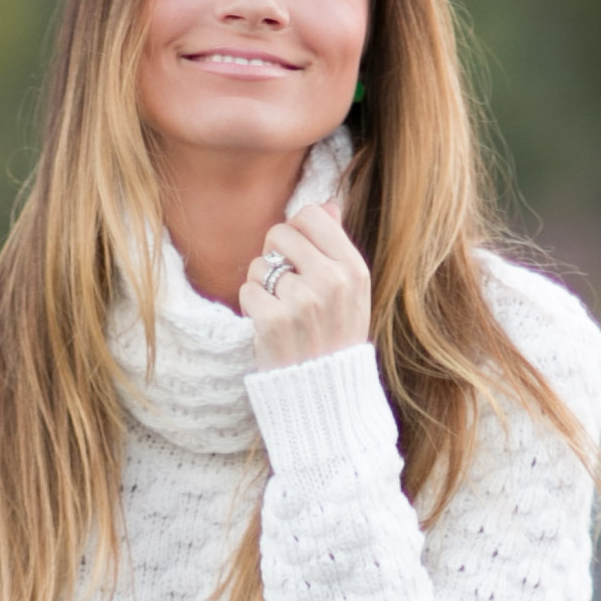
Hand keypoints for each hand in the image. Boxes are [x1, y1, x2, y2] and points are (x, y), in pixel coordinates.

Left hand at [240, 198, 370, 369]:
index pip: (312, 215)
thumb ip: (337, 246)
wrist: (326, 395)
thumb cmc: (335, 337)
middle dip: (274, 256)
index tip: (297, 256)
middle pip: (279, 233)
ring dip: (262, 287)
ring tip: (282, 312)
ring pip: (259, 264)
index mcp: (354, 268)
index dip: (296, 231)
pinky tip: (269, 326)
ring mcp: (303, 301)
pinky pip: (247, 290)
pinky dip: (251, 307)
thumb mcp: (351, 292)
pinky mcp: (274, 321)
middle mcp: (332, 280)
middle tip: (285, 287)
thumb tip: (326, 205)